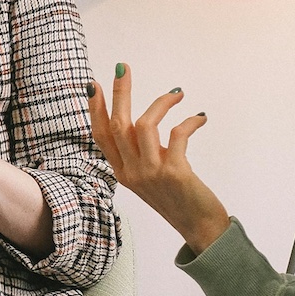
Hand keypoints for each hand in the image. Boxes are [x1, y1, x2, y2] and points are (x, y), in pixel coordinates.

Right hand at [89, 64, 230, 253]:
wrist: (200, 227)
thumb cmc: (178, 199)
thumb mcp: (151, 176)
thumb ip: (143, 153)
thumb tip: (145, 123)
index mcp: (122, 173)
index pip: (101, 136)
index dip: (95, 110)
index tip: (94, 86)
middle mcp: (131, 172)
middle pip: (118, 125)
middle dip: (120, 92)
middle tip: (123, 68)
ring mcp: (151, 173)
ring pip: (143, 126)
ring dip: (160, 103)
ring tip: (177, 94)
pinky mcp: (174, 173)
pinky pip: (177, 134)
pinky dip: (189, 122)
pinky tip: (199, 118)